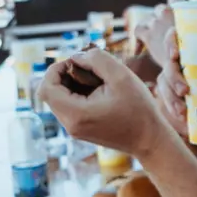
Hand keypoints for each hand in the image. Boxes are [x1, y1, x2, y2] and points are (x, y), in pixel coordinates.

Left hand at [38, 48, 161, 156]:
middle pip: (49, 93)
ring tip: (96, 79)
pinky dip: (78, 93)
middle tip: (88, 67)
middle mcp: (70, 125)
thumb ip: (96, 59)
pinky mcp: (82, 129)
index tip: (78, 62)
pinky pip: (69, 107)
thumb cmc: (139, 110)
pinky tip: (99, 90)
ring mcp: (75, 130)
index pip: (46, 88)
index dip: (55, 69)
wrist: (150, 140)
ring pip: (58, 99)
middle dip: (64, 75)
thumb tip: (78, 56)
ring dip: (71, 84)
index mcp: (76, 114)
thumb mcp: (121, 76)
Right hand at [155, 28, 196, 137]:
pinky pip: (166, 101)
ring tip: (182, 111)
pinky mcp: (174, 97)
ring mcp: (175, 80)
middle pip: (168, 64)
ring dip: (170, 98)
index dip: (170, 41)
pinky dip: (171, 109)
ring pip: (164, 84)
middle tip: (184, 91)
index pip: (175, 37)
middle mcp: (181, 63)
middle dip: (173, 78)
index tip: (175, 54)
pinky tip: (181, 117)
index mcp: (195, 50)